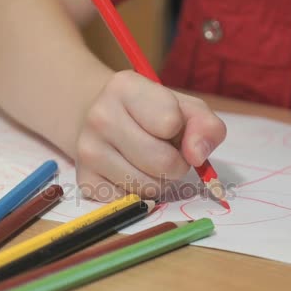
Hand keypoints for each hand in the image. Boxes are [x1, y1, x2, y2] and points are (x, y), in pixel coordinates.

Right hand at [75, 70, 225, 201]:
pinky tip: (130, 173)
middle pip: (163, 162)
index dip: (180, 130)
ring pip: (149, 187)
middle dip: (176, 163)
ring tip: (148, 162)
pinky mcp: (85, 181)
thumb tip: (198, 156)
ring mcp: (87, 151)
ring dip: (160, 181)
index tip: (170, 125)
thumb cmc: (151, 114)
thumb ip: (205, 125)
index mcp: (125, 88)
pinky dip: (140, 195)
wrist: (100, 119)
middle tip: (166, 151)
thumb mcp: (184, 108)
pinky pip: (132, 202)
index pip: (170, 123)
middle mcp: (100, 116)